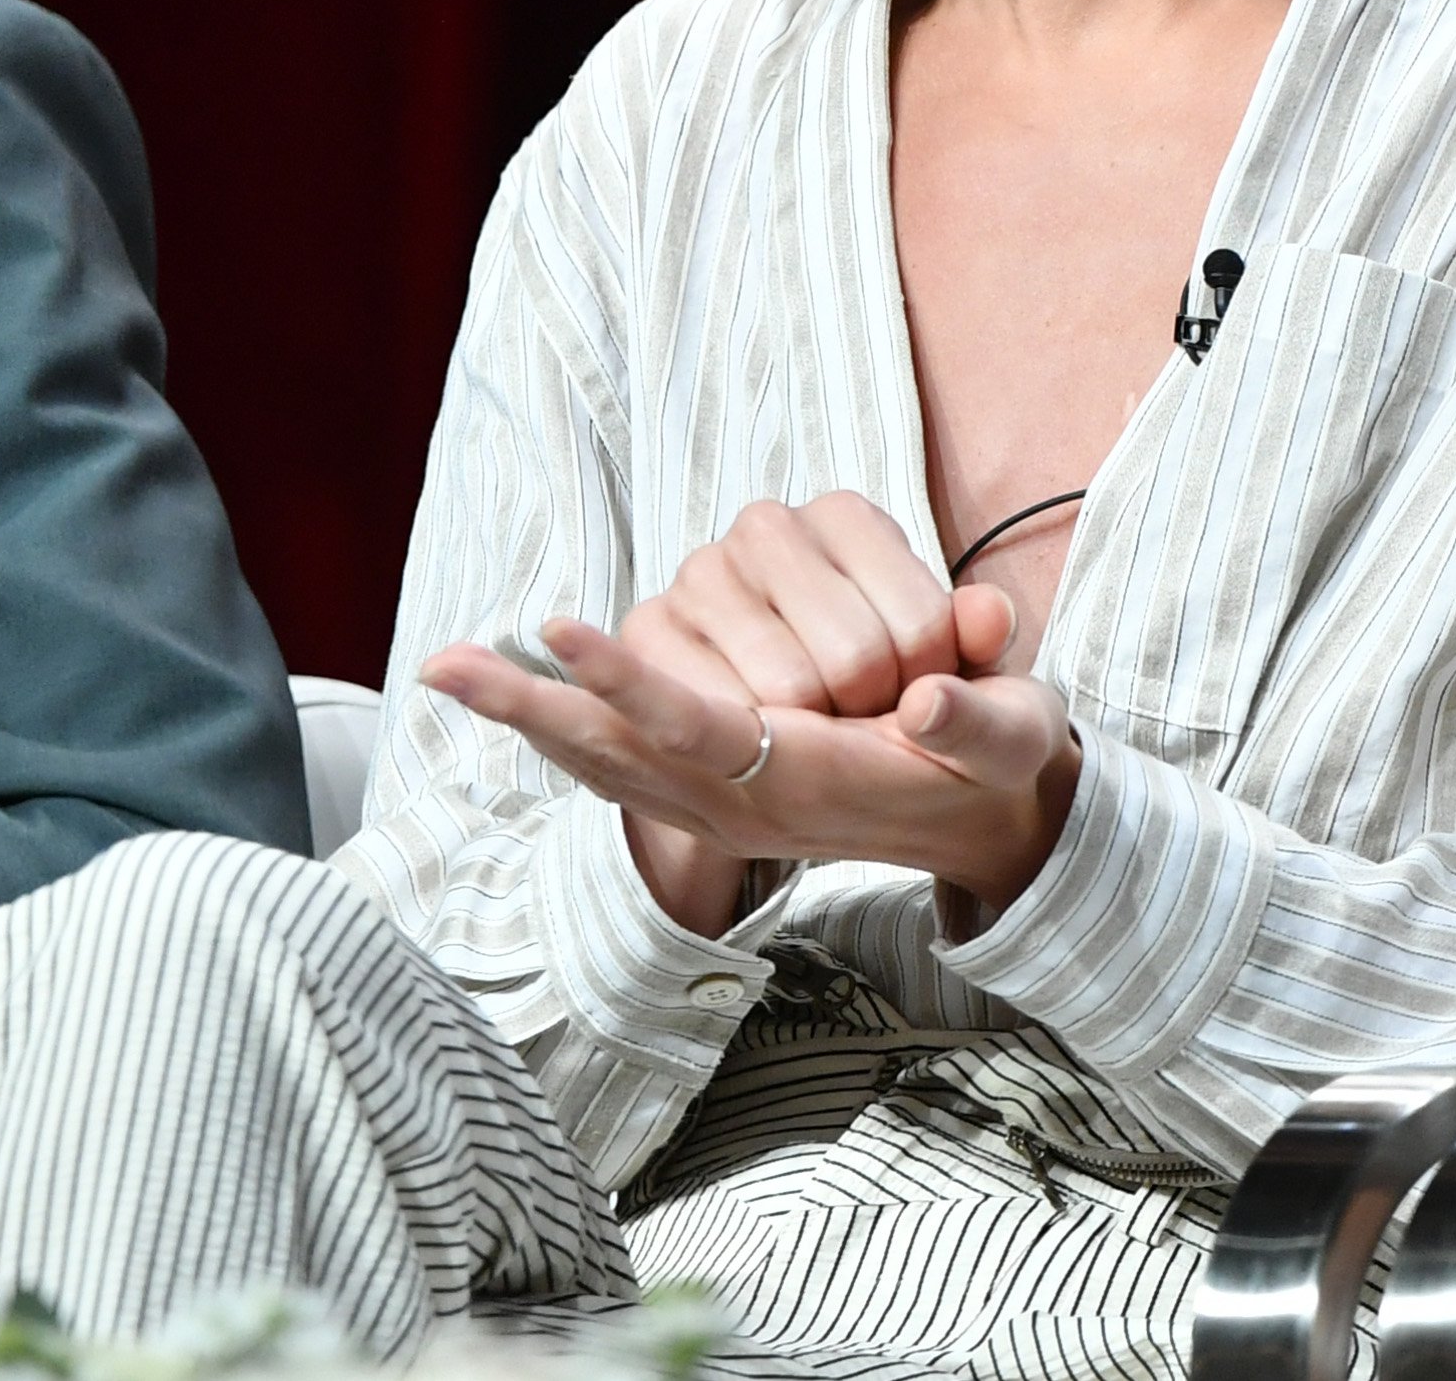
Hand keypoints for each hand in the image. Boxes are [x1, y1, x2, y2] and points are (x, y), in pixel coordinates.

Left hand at [422, 517, 1079, 925]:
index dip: (626, 679)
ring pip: (603, 764)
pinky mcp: (716, 794)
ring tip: (446, 673)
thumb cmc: (999, 767)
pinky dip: (562, 737)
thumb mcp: (1013, 741)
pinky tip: (514, 703)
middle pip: (614, 754)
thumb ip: (975, 718)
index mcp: (802, 784)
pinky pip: (618, 770)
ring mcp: (721, 805)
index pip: (694, 726)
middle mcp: (743, 801)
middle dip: (530, 708)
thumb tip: (924, 697)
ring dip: (528, 719)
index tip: (559, 626)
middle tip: (441, 665)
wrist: (993, 829)